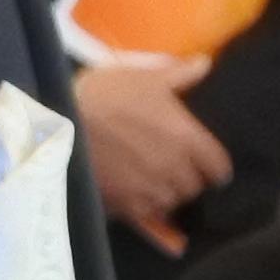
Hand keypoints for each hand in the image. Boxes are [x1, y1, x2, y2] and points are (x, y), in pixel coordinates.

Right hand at [71, 58, 231, 251]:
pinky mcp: (124, 205)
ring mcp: (150, 189)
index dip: (214, 166)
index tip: (208, 165)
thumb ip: (178, 75)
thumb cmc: (105, 94)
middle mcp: (174, 167)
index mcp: (186, 137)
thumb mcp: (143, 77)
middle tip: (175, 170)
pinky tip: (134, 197)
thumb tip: (205, 64)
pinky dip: (144, 207)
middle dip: (188, 179)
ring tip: (153, 184)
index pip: (218, 166)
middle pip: (194, 187)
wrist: (61, 123)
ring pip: (171, 202)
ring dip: (166, 194)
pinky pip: (147, 215)